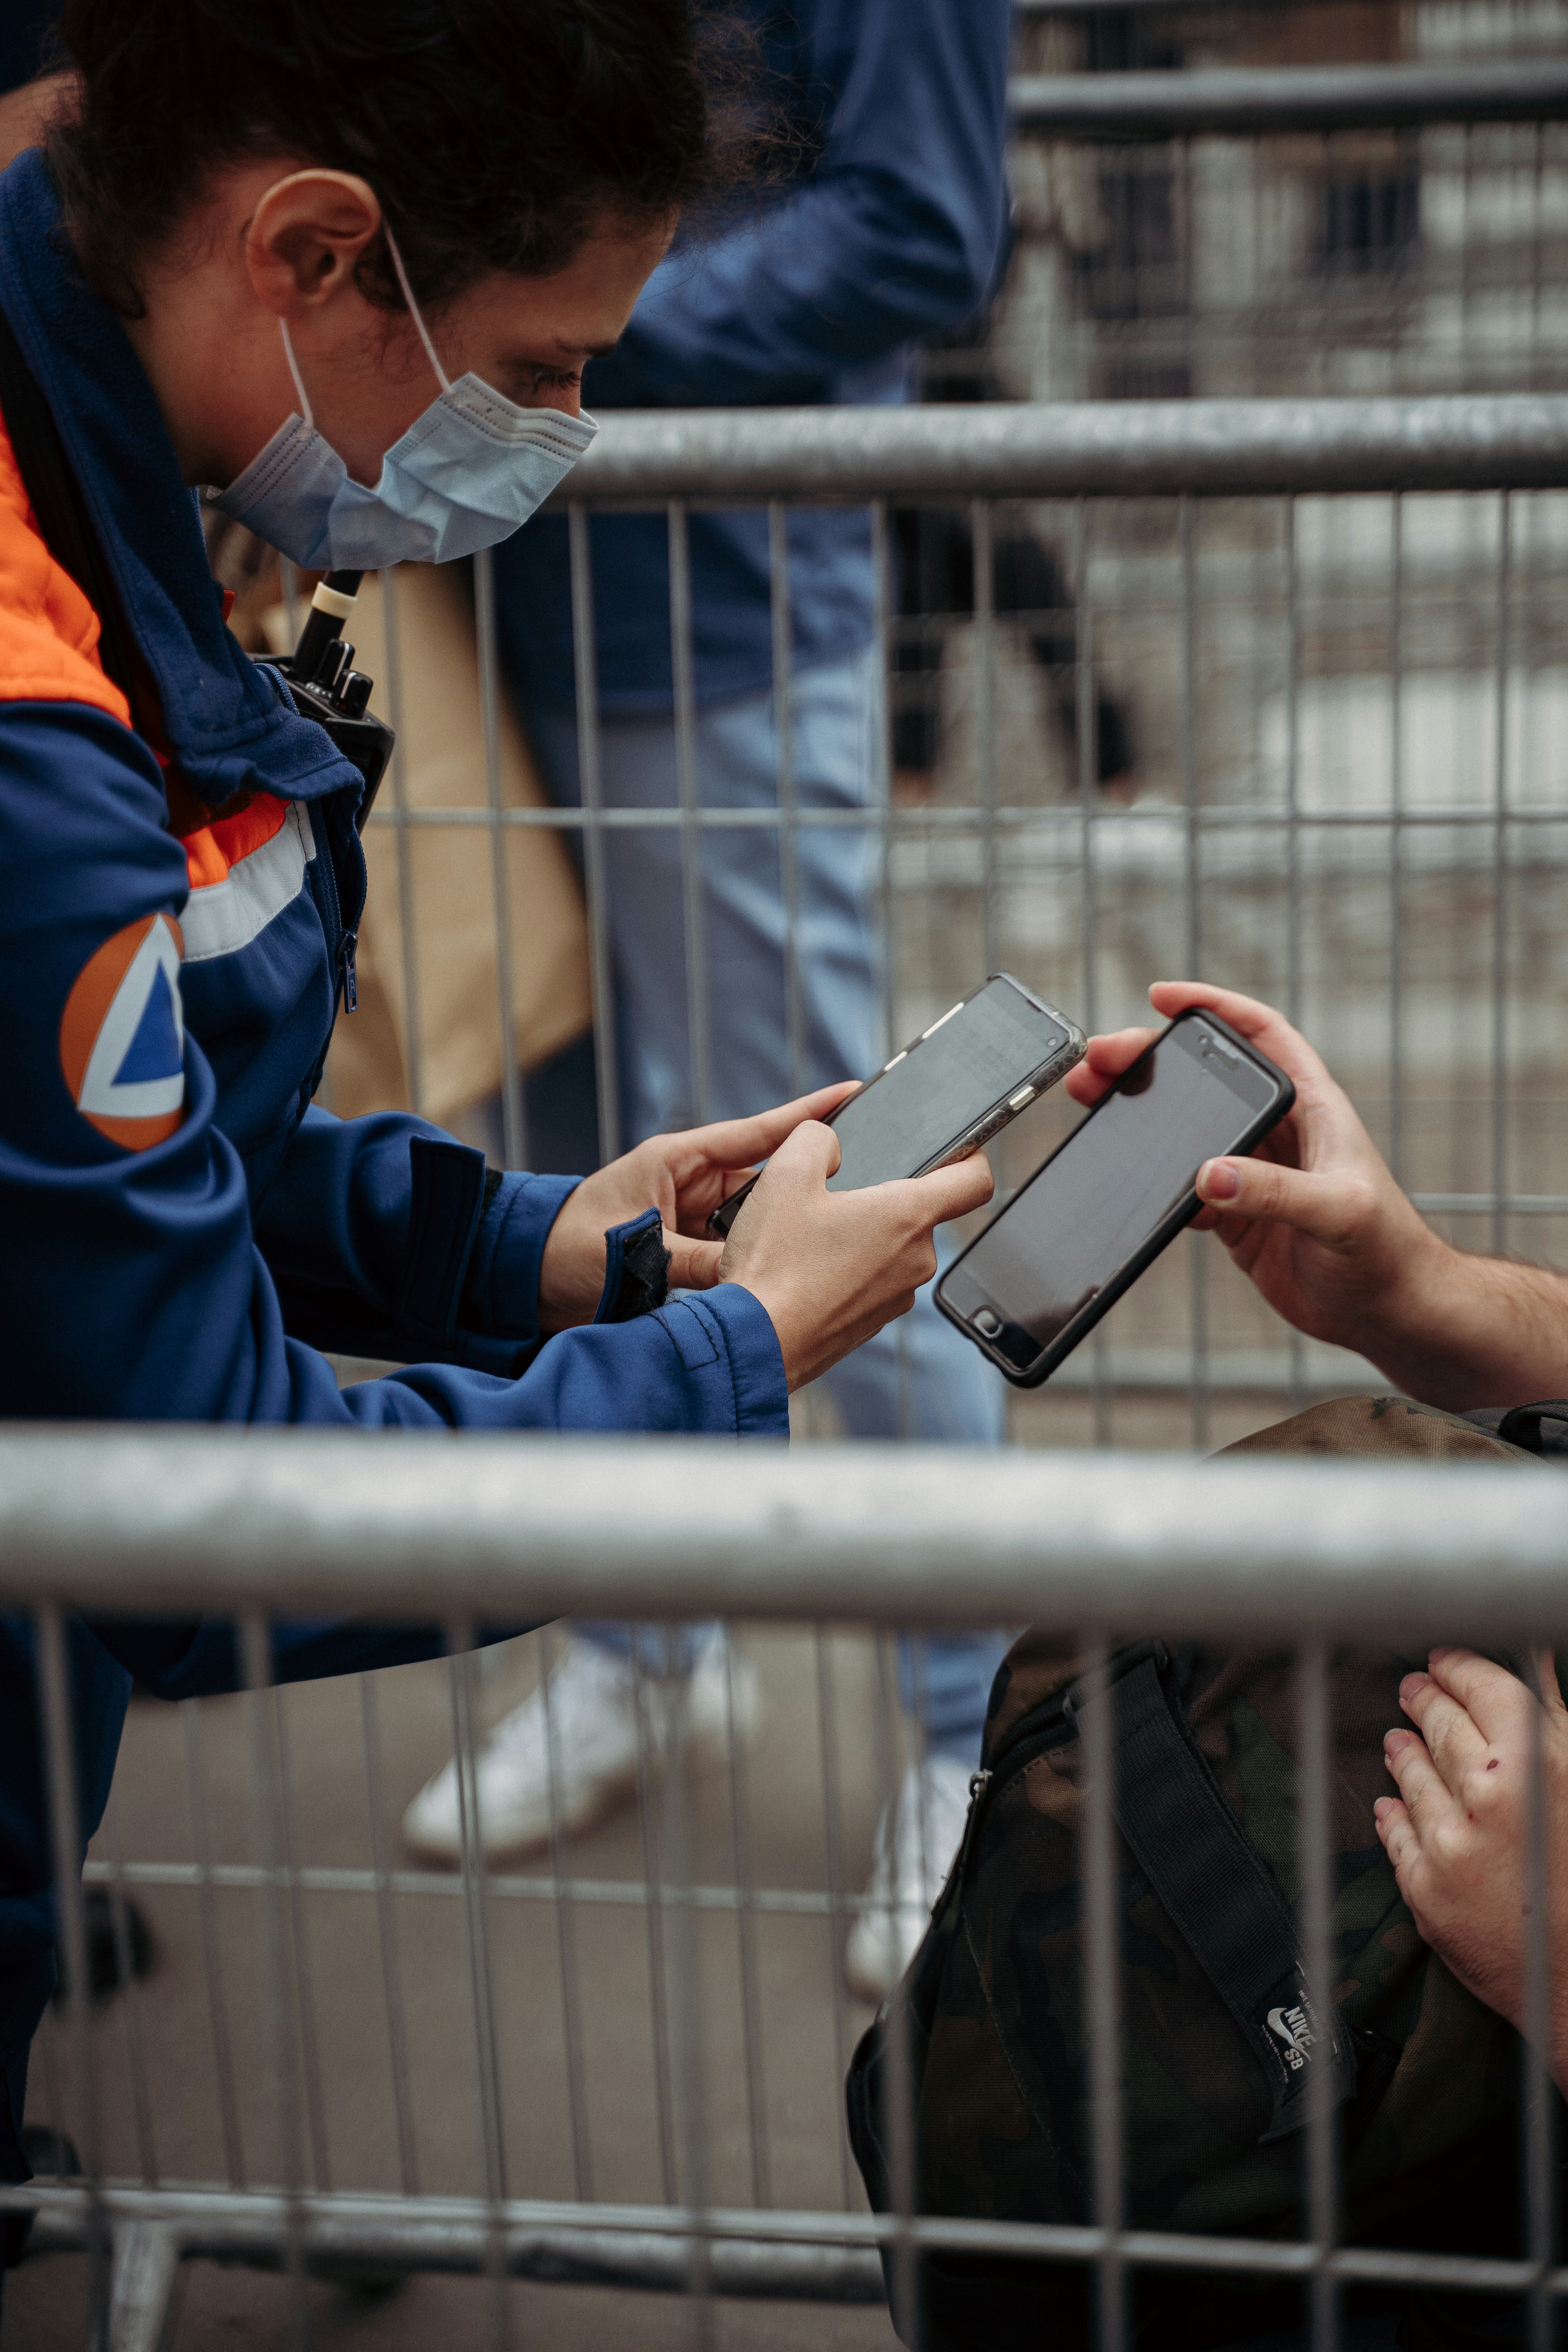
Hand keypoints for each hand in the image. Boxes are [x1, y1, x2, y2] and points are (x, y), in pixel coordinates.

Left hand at [536, 1082, 858, 1333]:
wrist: (524, 1280)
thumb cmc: (565, 1250)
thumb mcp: (634, 1252)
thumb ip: (695, 1262)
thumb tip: (750, 1276)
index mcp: (679, 1161)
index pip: (756, 1132)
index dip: (806, 1115)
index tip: (852, 1092)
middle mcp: (693, 1185)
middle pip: (766, 1185)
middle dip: (797, 1199)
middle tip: (840, 1209)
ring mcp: (693, 1218)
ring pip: (755, 1225)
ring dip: (769, 1243)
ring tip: (799, 1259)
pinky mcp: (690, 1251)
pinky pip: (735, 1254)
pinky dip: (749, 1267)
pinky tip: (769, 1283)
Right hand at [717, 1121, 994, 1390]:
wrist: (754, 1343)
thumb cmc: (774, 1266)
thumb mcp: (786, 1176)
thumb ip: (816, 1138)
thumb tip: (828, 1140)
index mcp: (908, 1217)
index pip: (974, 1180)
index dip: (970, 1155)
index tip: (955, 1150)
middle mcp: (916, 1260)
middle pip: (919, 1213)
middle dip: (882, 1200)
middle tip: (834, 1198)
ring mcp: (897, 1297)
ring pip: (892, 1249)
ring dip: (862, 1237)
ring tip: (812, 1239)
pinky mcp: (873, 1323)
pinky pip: (872, 1282)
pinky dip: (849, 1272)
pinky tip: (808, 1271)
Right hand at [1063, 981, 1444, 1370]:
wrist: (1388, 1310)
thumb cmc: (1387, 1250)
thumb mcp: (1339, 1212)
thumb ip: (1278, 1193)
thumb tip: (1210, 1174)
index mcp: (1310, 1108)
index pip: (1261, 1034)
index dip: (1214, 1006)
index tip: (1163, 997)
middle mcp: (1278, 1133)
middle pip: (1206, 1078)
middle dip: (1152, 1059)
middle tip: (1103, 1059)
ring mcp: (1253, 1174)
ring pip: (1186, 1128)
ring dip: (1141, 1114)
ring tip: (1093, 1102)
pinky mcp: (1236, 1215)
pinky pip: (1184, 1187)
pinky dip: (1153, 1180)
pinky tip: (1127, 1176)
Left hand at [1375, 1648, 1567, 2085]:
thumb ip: (1556, 1719)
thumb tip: (1533, 1660)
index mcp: (1539, 1761)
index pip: (1482, 1687)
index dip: (1458, 1668)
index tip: (1444, 1661)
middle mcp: (1488, 1797)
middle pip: (1442, 1726)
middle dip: (1427, 1702)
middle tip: (1415, 1690)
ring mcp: (1451, 1845)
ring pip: (1413, 1775)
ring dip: (1405, 1752)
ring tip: (1399, 1740)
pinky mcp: (1427, 1892)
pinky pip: (1398, 1835)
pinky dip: (1395, 1813)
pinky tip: (1392, 1803)